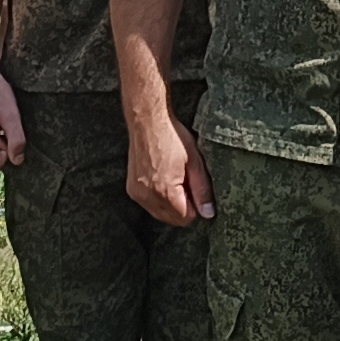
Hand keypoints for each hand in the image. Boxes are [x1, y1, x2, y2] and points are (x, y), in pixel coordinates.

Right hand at [127, 109, 213, 225]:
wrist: (147, 121)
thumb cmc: (173, 137)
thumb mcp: (195, 162)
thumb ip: (202, 190)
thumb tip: (208, 213)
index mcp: (164, 191)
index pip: (185, 218)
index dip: (196, 207)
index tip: (198, 191)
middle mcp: (147, 196)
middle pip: (172, 219)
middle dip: (184, 208)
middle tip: (188, 184)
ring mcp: (137, 194)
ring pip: (160, 213)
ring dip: (171, 205)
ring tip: (176, 179)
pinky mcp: (132, 189)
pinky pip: (149, 205)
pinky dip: (159, 199)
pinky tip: (164, 179)